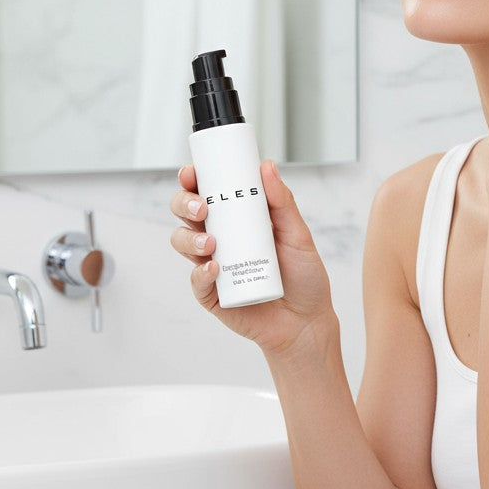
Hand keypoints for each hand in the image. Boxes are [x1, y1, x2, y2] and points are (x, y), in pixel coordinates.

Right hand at [170, 160, 336, 358]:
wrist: (307, 322)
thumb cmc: (304, 276)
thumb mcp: (297, 235)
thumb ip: (282, 202)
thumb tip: (266, 166)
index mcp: (236, 220)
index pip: (206, 193)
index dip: (193, 180)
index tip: (192, 173)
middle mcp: (219, 240)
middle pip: (185, 214)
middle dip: (184, 204)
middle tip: (202, 207)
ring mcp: (212, 267)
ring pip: (182, 243)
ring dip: (188, 238)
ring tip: (211, 243)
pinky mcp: (212, 295)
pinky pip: (196, 281)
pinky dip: (200, 273)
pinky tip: (214, 268)